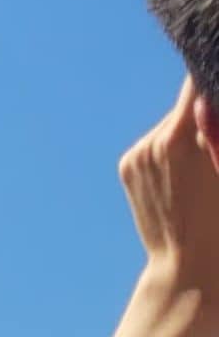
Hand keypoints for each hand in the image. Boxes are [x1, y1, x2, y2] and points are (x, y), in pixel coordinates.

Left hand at [119, 80, 218, 309]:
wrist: (190, 269)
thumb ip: (218, 130)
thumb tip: (208, 98)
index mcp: (182, 138)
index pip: (197, 82)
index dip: (212, 72)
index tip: (217, 66)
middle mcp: (154, 141)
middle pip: (187, 105)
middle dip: (207, 112)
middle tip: (216, 139)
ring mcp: (136, 155)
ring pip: (171, 126)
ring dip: (189, 133)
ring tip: (204, 169)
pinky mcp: (128, 167)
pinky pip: (155, 145)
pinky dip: (172, 150)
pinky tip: (185, 179)